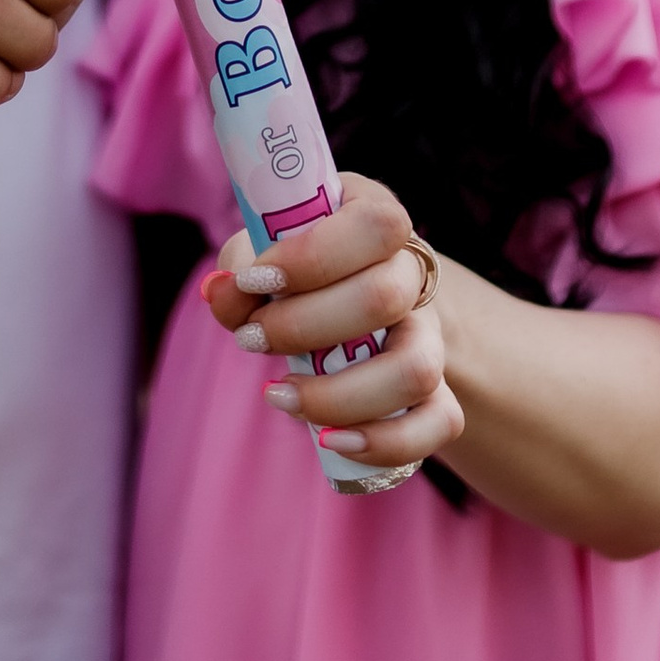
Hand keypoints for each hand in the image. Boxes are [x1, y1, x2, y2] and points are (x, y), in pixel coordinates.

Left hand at [203, 170, 464, 474]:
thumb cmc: (299, 274)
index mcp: (376, 219)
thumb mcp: (264, 255)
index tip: (253, 279)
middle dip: (304, 327)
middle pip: (385, 297)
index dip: (313, 256)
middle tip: (251, 339)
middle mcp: (412, 274)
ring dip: (339, 394)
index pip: (375, 225)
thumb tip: (221, 292)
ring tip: (279, 395)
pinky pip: (438, 423)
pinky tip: (330, 439)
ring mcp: (430, 335)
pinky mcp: (436, 391)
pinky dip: (385, 441)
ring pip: (416, 369)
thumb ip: (239, 270)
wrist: (350, 306)